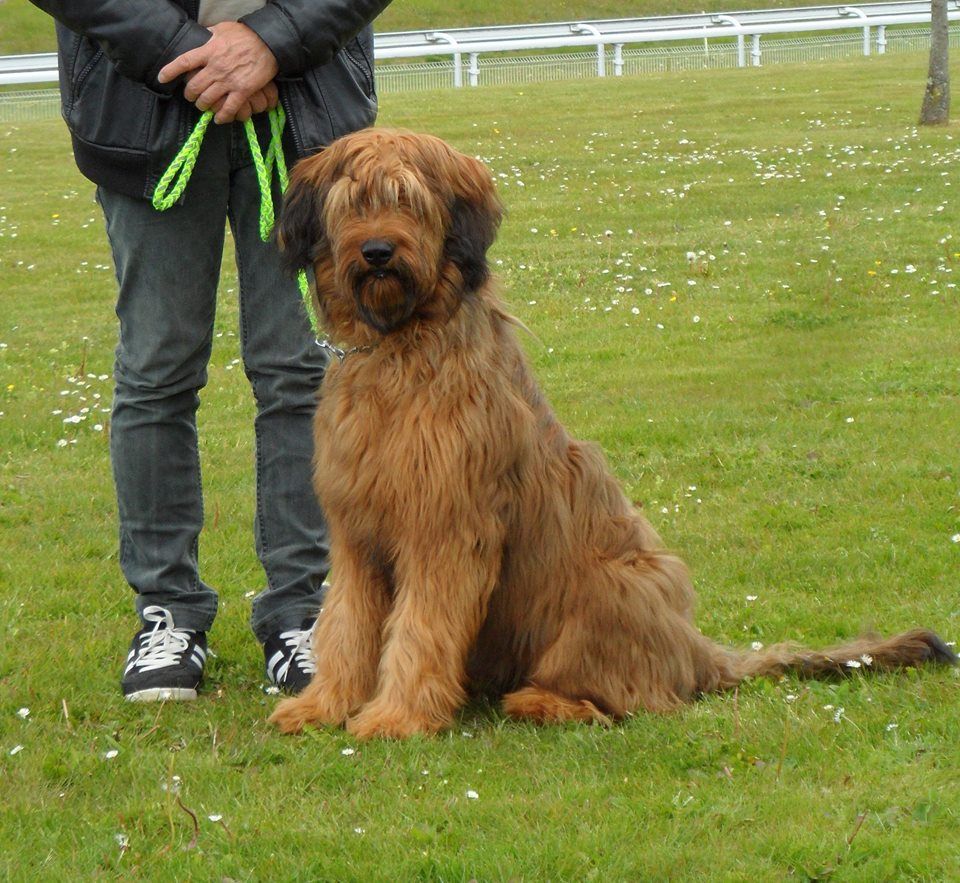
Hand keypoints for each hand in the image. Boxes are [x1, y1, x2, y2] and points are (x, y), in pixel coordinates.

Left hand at [158, 22, 278, 123]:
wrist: (267, 42)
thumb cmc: (245, 34)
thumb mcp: (222, 29)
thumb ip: (209, 35)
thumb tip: (201, 36)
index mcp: (208, 51)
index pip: (184, 62)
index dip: (170, 71)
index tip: (162, 78)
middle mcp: (215, 67)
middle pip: (195, 86)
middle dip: (189, 95)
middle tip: (191, 97)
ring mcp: (229, 80)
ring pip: (208, 99)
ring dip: (203, 106)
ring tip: (203, 107)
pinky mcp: (242, 90)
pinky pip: (229, 108)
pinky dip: (222, 116)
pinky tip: (219, 119)